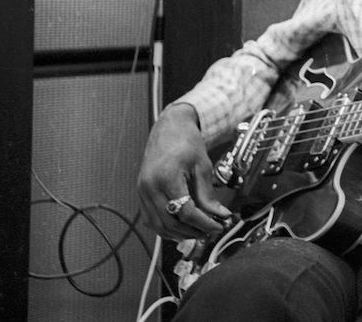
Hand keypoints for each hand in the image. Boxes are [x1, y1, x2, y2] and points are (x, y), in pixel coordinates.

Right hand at [136, 103, 231, 239]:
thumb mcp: (203, 166)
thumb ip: (208, 194)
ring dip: (178, 233)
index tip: (219, 226)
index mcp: (166, 178)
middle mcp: (150, 187)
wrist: (169, 128)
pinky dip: (166, 228)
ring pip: (158, 225)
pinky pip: (150, 219)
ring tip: (198, 232)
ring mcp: (142, 192)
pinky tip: (182, 227)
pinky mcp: (141, 193)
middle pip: (170, 223)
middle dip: (193, 231)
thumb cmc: (186, 142)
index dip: (204, 223)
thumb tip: (221, 215)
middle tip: (210, 232)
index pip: (185, 212)